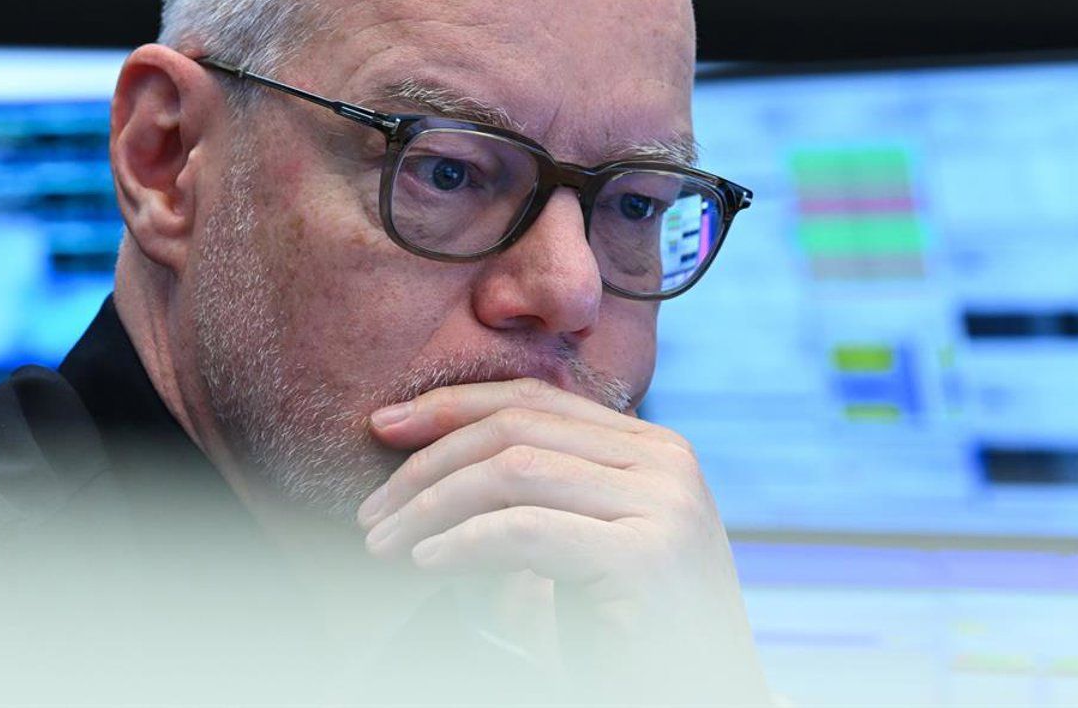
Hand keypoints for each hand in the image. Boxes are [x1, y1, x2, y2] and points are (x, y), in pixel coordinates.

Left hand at [357, 378, 770, 701]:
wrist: (706, 698)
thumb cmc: (633, 633)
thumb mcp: (590, 540)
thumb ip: (550, 488)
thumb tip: (440, 453)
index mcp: (654, 447)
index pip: (535, 400)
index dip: (451, 406)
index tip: (384, 427)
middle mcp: (665, 462)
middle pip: (516, 430)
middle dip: (428, 462)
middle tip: (371, 509)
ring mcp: (661, 506)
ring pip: (512, 472)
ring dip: (430, 505)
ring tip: (384, 543)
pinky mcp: (644, 557)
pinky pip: (525, 529)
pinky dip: (462, 541)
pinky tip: (426, 562)